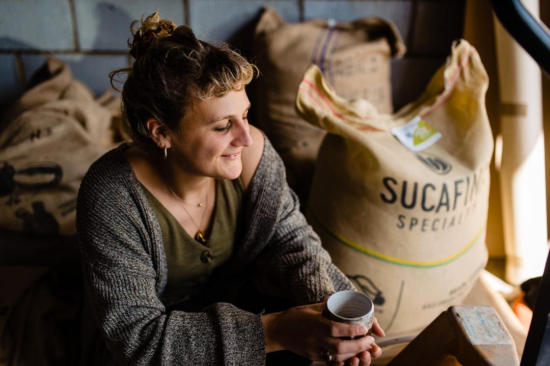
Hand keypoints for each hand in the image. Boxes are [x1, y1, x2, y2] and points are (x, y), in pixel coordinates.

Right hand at [262, 302, 377, 362]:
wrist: (277, 330)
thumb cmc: (295, 316)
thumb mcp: (311, 307)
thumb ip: (328, 307)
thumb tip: (344, 301)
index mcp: (314, 323)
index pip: (336, 328)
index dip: (352, 330)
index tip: (365, 328)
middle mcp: (314, 338)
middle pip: (340, 346)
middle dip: (358, 345)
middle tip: (369, 340)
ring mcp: (313, 349)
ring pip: (337, 356)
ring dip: (354, 353)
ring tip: (364, 347)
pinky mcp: (313, 356)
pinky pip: (331, 359)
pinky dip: (343, 358)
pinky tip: (352, 353)